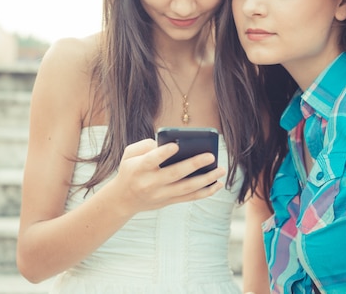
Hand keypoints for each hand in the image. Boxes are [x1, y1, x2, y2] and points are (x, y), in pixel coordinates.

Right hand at [105, 138, 225, 215]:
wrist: (123, 199)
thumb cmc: (130, 170)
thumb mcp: (128, 155)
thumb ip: (144, 145)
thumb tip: (164, 143)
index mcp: (139, 168)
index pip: (151, 160)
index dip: (163, 153)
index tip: (176, 145)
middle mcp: (151, 183)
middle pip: (175, 174)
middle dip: (194, 165)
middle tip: (211, 155)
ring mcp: (161, 194)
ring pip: (187, 188)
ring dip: (206, 180)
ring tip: (221, 169)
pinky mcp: (169, 201)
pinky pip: (190, 197)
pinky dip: (206, 192)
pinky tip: (218, 184)